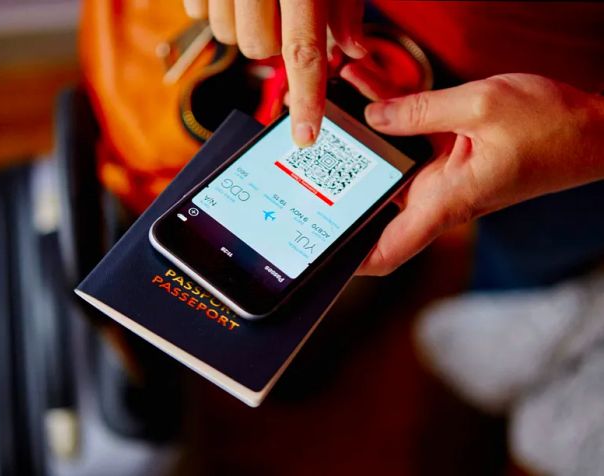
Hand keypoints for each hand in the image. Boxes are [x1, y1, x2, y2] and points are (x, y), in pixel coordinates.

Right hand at [183, 0, 365, 146]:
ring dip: (244, 25)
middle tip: (282, 11)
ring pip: (227, 36)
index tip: (306, 137)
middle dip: (274, 39)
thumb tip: (350, 49)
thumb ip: (343, 3)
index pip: (303, 51)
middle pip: (258, 48)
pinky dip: (216, 6)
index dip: (307, 98)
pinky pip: (200, 12)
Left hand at [342, 72, 603, 275]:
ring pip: (386, 165)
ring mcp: (441, 178)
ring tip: (330, 106)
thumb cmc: (551, 129)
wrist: (591, 128)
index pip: (387, 251)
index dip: (351, 260)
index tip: (320, 252)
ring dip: (360, 139)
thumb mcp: (481, 107)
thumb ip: (420, 111)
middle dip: (339, 181)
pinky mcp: (447, 158)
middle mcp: (437, 197)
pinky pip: (407, 141)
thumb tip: (373, 116)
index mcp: (444, 202)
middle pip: (374, 204)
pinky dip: (387, 118)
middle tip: (307, 156)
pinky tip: (365, 90)